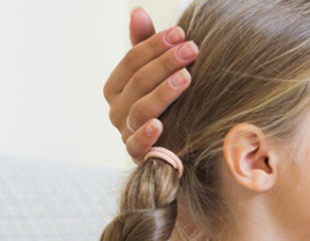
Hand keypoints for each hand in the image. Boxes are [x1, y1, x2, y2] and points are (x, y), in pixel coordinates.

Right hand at [102, 8, 197, 160]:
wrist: (176, 153)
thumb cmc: (166, 109)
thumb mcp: (158, 77)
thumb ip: (146, 47)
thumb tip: (137, 10)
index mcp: (117, 88)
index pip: (132, 60)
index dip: (154, 45)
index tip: (181, 33)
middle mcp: (117, 111)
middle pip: (138, 82)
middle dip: (165, 62)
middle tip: (192, 48)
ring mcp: (126, 134)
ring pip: (140, 110)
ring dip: (163, 92)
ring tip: (187, 77)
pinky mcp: (138, 157)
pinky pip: (137, 146)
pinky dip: (147, 135)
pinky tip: (160, 125)